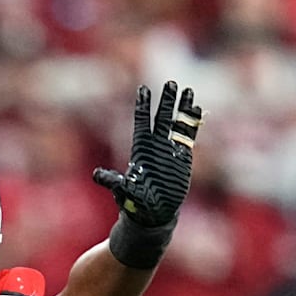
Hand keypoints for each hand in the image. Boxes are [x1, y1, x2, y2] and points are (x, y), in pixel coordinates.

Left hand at [94, 81, 202, 226]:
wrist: (152, 213)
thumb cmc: (134, 203)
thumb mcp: (121, 191)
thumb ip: (112, 181)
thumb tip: (96, 175)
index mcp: (140, 150)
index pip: (142, 123)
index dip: (143, 107)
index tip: (143, 89)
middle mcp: (155, 146)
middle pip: (161, 118)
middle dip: (166, 101)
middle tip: (171, 82)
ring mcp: (170, 150)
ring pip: (177, 124)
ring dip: (182, 109)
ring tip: (188, 90)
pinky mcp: (182, 158)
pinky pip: (188, 137)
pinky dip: (193, 124)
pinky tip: (198, 110)